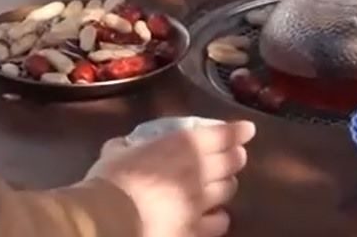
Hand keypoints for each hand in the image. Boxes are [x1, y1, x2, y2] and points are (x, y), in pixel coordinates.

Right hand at [83, 120, 257, 236]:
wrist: (109, 219)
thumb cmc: (110, 180)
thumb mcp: (116, 153)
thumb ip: (125, 147)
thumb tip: (122, 146)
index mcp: (183, 145)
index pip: (223, 134)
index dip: (238, 132)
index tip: (247, 130)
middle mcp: (200, 170)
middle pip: (233, 162)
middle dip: (236, 157)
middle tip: (235, 156)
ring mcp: (201, 202)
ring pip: (228, 190)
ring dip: (227, 185)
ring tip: (223, 185)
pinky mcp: (196, 230)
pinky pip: (220, 222)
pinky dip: (219, 217)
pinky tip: (214, 216)